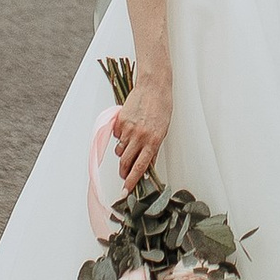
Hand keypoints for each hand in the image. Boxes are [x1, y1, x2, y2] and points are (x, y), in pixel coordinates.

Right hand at [116, 73, 172, 193]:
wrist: (153, 87)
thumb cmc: (161, 109)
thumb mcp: (162, 132)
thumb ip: (153, 150)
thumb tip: (147, 167)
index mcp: (153, 141)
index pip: (140, 167)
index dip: (132, 182)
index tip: (125, 192)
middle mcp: (139, 137)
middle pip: (125, 162)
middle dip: (124, 171)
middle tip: (124, 174)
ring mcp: (128, 129)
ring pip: (119, 151)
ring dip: (122, 153)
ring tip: (130, 144)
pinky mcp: (120, 121)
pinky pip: (116, 136)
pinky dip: (120, 137)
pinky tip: (129, 128)